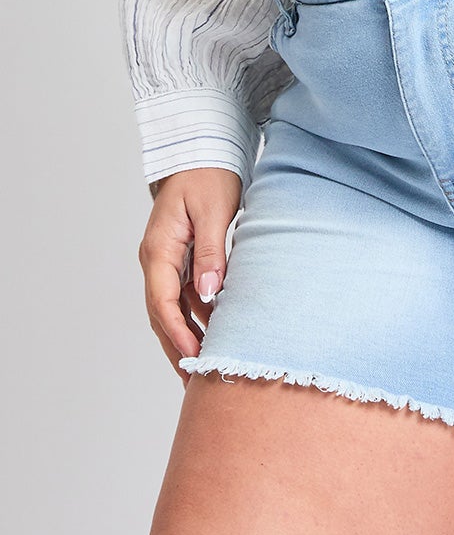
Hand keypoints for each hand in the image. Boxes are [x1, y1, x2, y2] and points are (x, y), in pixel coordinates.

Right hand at [139, 168, 242, 385]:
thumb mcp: (214, 210)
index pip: (163, 300)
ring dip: (188, 337)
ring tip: (205, 370)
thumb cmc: (207, 175)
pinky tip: (214, 337)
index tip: (192, 358)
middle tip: (194, 383)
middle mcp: (158, 259)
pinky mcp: (183, 260)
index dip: (177, 332)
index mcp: (159, 248)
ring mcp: (168, 261)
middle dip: (178, 348)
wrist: (202, 151)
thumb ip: (213, 251)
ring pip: (173, 309)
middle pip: (163, 314)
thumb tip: (210, 293)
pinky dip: (198, 318)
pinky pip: (186, 296)